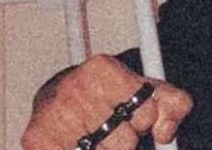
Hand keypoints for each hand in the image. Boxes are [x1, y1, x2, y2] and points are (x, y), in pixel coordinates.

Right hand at [22, 54, 192, 149]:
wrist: (62, 92)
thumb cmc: (110, 93)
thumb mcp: (149, 90)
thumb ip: (175, 104)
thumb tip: (164, 133)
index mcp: (103, 68)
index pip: (146, 116)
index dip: (145, 120)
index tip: (133, 111)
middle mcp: (74, 87)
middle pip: (124, 144)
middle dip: (125, 140)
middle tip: (114, 126)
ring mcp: (53, 114)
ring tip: (98, 134)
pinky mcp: (36, 138)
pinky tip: (82, 144)